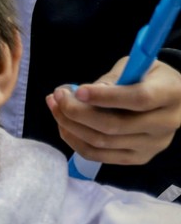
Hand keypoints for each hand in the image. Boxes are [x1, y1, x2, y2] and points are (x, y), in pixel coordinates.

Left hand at [47, 57, 180, 166]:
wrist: (171, 100)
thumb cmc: (149, 77)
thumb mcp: (136, 66)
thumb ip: (112, 78)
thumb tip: (78, 95)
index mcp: (170, 95)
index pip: (139, 99)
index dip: (105, 96)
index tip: (77, 90)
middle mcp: (166, 124)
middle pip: (114, 126)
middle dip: (76, 111)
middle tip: (57, 95)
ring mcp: (152, 145)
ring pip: (102, 143)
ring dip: (69, 125)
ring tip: (55, 105)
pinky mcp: (138, 158)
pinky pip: (98, 155)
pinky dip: (74, 140)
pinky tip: (63, 124)